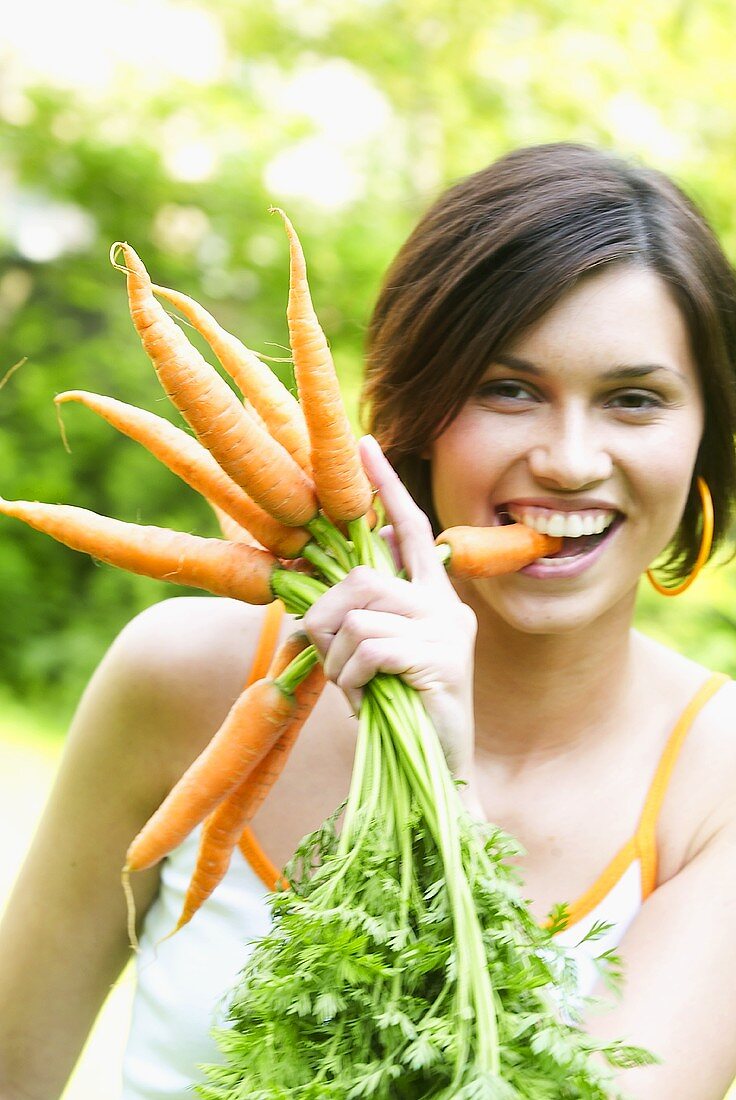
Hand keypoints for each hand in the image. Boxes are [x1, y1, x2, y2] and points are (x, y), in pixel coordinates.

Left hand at [302, 435, 477, 782]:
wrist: (437, 773)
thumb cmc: (400, 712)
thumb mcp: (378, 655)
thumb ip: (362, 617)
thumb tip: (319, 593)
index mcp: (434, 597)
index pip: (412, 527)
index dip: (386, 486)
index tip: (365, 443)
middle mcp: (447, 605)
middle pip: (364, 576)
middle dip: (327, 613)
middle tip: (323, 650)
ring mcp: (448, 632)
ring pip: (359, 612)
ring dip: (336, 652)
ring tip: (351, 683)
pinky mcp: (440, 661)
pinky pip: (368, 647)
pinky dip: (351, 675)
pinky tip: (366, 697)